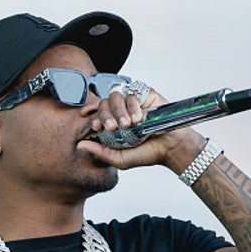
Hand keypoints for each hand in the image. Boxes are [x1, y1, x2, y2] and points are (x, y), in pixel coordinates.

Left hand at [78, 86, 203, 171]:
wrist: (170, 148)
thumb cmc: (147, 153)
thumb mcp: (120, 158)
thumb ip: (100, 152)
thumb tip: (79, 146)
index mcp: (113, 123)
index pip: (97, 114)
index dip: (94, 117)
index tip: (97, 127)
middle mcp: (121, 111)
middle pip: (104, 102)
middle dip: (106, 115)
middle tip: (114, 128)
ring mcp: (132, 102)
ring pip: (116, 96)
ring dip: (119, 110)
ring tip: (128, 125)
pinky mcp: (145, 94)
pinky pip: (132, 92)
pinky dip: (133, 105)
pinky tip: (138, 118)